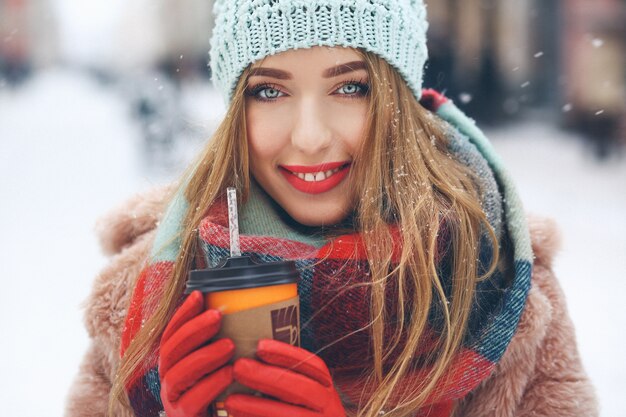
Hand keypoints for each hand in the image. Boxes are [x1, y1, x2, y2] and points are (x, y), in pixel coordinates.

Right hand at [158, 290, 234, 416]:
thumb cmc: (228, 393)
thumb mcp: (224, 362)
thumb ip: (223, 340)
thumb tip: (235, 306)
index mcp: (175, 364)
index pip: (171, 334)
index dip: (183, 314)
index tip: (199, 294)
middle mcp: (169, 381)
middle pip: (171, 350)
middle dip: (193, 330)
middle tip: (217, 316)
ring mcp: (173, 402)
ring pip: (178, 374)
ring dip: (203, 356)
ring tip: (230, 345)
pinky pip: (191, 402)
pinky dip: (210, 384)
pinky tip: (229, 373)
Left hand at [225, 339, 345, 416]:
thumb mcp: (301, 403)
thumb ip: (284, 385)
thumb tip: (251, 355)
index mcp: (330, 396)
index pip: (315, 368)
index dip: (288, 354)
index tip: (260, 346)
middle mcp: (333, 414)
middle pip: (304, 390)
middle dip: (270, 377)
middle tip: (239, 368)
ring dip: (260, 408)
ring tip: (231, 401)